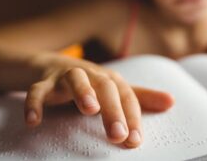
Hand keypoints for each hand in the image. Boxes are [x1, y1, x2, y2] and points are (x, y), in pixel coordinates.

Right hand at [24, 53, 174, 147]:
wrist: (54, 65)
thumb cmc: (92, 82)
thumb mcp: (116, 89)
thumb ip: (140, 97)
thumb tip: (171, 101)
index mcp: (111, 80)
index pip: (126, 97)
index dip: (132, 117)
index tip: (135, 141)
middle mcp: (92, 75)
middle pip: (106, 88)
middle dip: (113, 110)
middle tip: (118, 134)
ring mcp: (67, 77)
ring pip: (75, 79)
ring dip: (83, 92)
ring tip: (89, 109)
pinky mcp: (44, 83)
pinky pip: (37, 91)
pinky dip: (35, 103)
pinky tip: (34, 121)